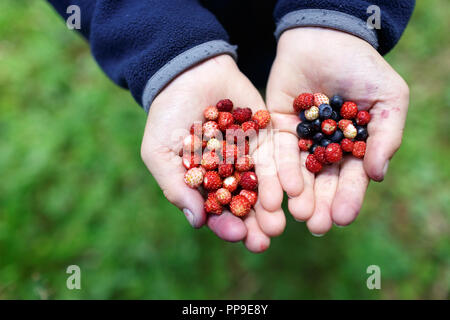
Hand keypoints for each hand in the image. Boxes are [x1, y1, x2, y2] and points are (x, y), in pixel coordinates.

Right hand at [141, 55, 284, 251]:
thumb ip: (176, 186)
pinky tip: (286, 191)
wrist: (187, 74)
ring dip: (270, 207)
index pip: (217, 211)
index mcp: (205, 183)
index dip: (226, 225)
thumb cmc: (166, 115)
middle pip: (244, 205)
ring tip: (278, 224)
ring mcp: (249, 157)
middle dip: (254, 224)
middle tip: (264, 240)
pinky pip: (275, 159)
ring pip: (263, 187)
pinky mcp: (265, 137)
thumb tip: (197, 222)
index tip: (237, 234)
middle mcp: (229, 175)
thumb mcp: (159, 152)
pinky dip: (280, 176)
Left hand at [266, 28, 408, 234]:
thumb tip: (377, 176)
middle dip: (320, 204)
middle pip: (322, 182)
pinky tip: (284, 188)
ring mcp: (300, 141)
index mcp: (353, 146)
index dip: (348, 198)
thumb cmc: (362, 67)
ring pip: (298, 173)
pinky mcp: (277, 129)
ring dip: (298, 195)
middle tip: (316, 225)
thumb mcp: (388, 98)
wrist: (325, 38)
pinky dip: (281, 170)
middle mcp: (325, 149)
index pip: (351, 178)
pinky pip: (278, 153)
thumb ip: (385, 136)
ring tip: (299, 214)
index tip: (342, 218)